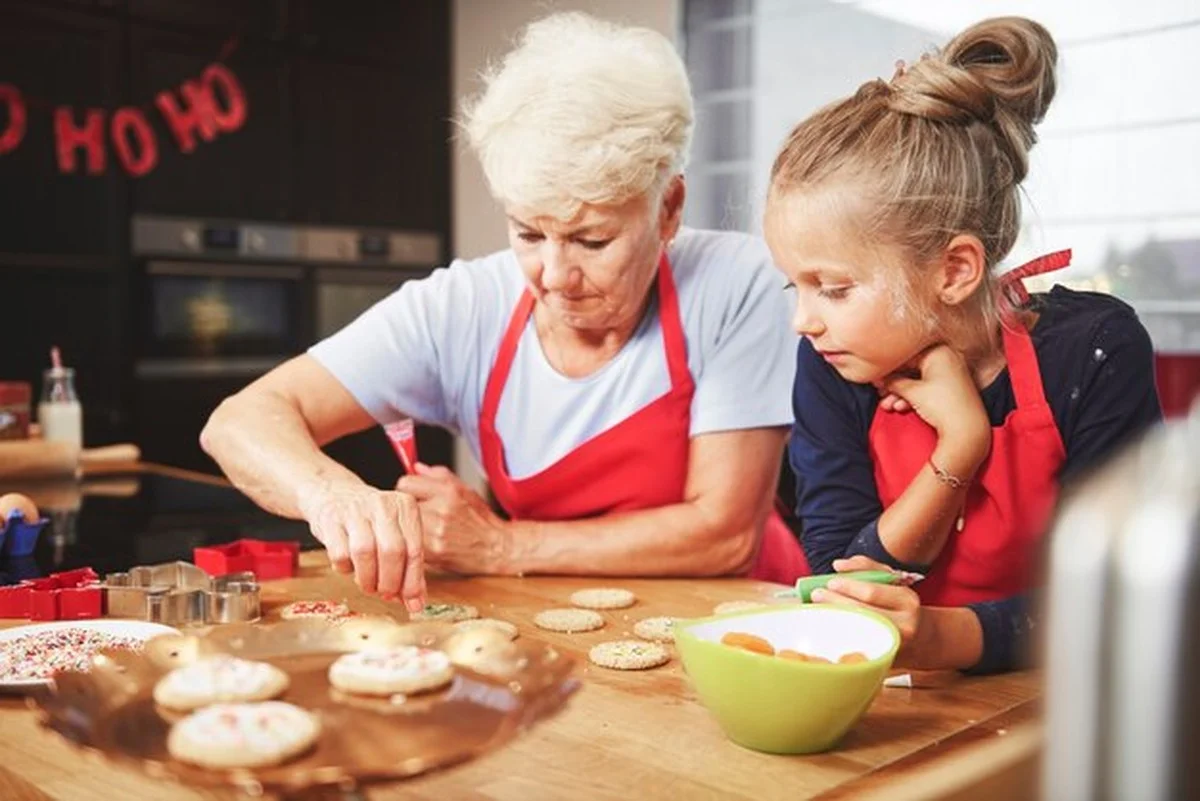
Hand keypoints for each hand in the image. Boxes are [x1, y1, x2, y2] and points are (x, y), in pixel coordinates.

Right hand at [298, 482, 425, 610]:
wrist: (333, 493)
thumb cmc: (370, 521)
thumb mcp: (396, 534)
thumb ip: (408, 567)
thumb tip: (416, 603)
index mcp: (405, 507)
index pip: (415, 550)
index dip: (413, 581)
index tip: (412, 602)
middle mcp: (383, 504)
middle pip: (393, 552)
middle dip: (390, 582)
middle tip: (386, 593)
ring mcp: (355, 510)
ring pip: (365, 553)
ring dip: (367, 579)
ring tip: (368, 585)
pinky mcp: (330, 519)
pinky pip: (340, 554)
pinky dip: (345, 569)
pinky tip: (349, 567)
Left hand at [395, 463, 511, 574]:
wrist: (495, 548)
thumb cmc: (481, 520)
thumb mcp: (465, 489)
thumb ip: (437, 475)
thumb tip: (416, 468)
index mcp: (448, 492)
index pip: (405, 484)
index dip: (408, 489)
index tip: (413, 495)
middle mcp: (441, 511)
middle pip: (401, 506)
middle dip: (406, 509)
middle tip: (419, 513)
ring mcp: (435, 534)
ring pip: (402, 526)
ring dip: (408, 527)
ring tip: (424, 528)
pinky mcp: (432, 554)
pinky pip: (409, 543)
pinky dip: (413, 542)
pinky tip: (427, 542)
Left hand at [811, 556, 923, 664]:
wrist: (921, 639)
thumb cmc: (898, 605)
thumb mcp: (891, 582)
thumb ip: (866, 567)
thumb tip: (838, 565)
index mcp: (907, 600)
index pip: (871, 592)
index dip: (848, 586)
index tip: (829, 582)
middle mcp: (905, 624)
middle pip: (862, 612)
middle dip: (834, 601)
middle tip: (816, 594)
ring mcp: (894, 644)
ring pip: (857, 630)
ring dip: (833, 617)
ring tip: (817, 608)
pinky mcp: (883, 659)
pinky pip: (856, 646)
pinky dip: (838, 634)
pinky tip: (827, 626)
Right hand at [880, 345, 990, 470]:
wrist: (967, 430)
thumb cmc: (942, 406)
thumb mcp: (912, 391)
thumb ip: (892, 381)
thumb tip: (879, 378)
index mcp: (938, 352)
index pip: (904, 355)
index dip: (887, 368)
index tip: (874, 377)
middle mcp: (946, 358)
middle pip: (911, 368)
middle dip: (893, 383)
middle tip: (879, 392)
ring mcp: (950, 373)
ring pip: (918, 379)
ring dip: (900, 393)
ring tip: (888, 405)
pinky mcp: (951, 387)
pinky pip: (927, 387)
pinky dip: (914, 396)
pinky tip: (901, 407)